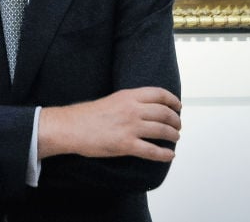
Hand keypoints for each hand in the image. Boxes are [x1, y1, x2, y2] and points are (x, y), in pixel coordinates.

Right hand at [38, 87, 180, 161]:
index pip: (160, 94)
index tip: (178, 106)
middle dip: (175, 120)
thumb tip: (147, 108)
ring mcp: (130, 127)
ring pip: (162, 131)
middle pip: (164, 113)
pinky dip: (164, 154)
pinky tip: (169, 155)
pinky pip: (152, 150)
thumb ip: (131, 101)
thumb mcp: (113, 99)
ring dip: (173, 135)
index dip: (173, 101)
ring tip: (175, 138)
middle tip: (178, 125)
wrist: (72, 127)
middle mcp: (132, 110)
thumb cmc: (88, 115)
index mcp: (129, 96)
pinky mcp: (126, 145)